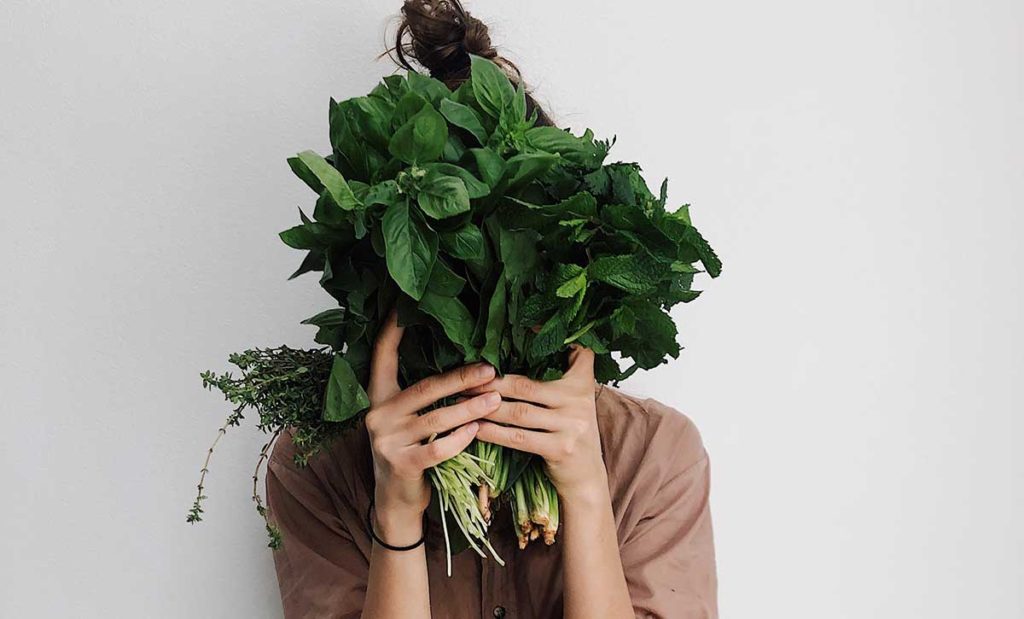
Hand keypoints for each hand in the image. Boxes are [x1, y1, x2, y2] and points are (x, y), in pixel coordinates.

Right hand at [365, 312, 501, 542]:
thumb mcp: (408, 420)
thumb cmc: (411, 451)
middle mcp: (378, 415)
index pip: (382, 356)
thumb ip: (422, 396)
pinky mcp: (401, 465)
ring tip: (496, 399)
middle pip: (425, 388)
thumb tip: (464, 365)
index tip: (404, 305)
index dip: (392, 330)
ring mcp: (387, 441)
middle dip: (461, 377)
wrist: (395, 501)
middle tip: (491, 369)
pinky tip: (478, 430)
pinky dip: (460, 438)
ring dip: (470, 408)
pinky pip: (438, 448)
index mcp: (378, 397)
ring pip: (436, 418)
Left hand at [471, 346, 606, 503]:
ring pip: (519, 412)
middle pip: (526, 385)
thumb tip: (520, 348)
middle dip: (492, 382)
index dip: (546, 338)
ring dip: (487, 406)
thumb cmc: (570, 433)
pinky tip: (476, 428)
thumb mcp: (574, 401)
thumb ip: (558, 377)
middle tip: (465, 378)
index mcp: (582, 383)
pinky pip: (519, 438)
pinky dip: (494, 433)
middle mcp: (579, 401)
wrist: (587, 478)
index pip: (573, 352)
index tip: (520, 327)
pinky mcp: (560, 448)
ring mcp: (572, 425)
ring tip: (463, 402)